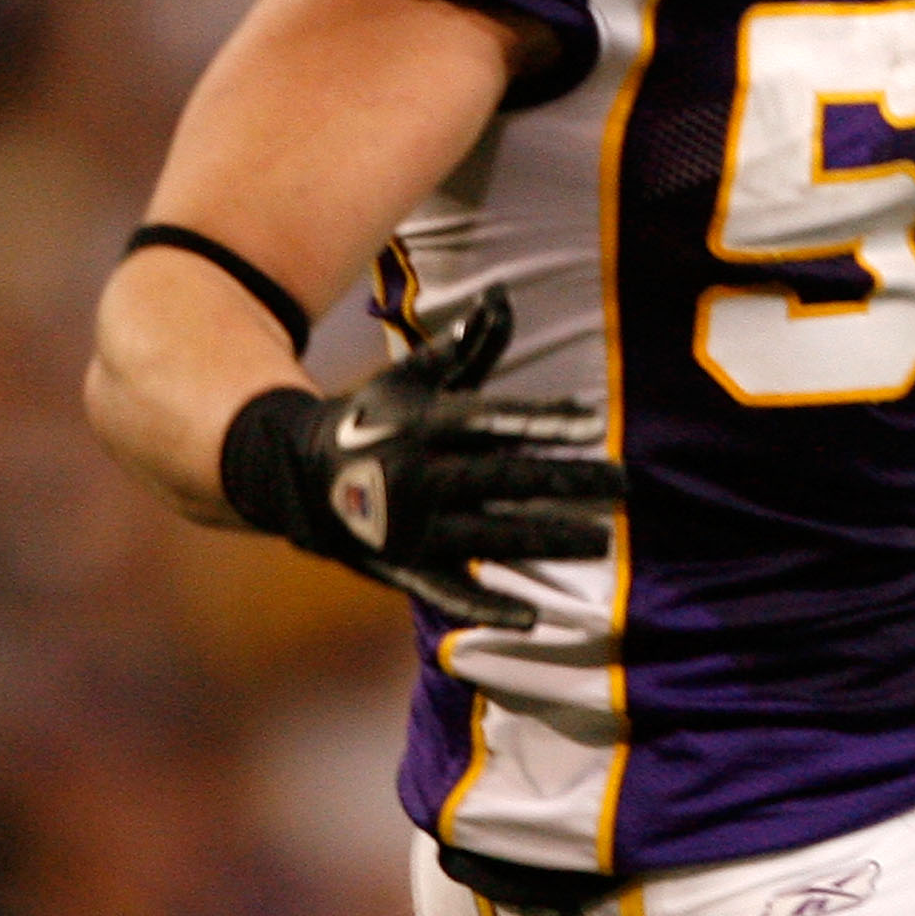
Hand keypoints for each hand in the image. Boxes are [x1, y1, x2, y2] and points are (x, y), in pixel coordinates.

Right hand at [219, 286, 619, 627]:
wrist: (289, 473)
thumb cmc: (371, 417)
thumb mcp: (412, 377)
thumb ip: (464, 345)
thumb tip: (501, 296)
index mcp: (425, 426)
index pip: (495, 421)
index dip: (544, 422)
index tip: (593, 424)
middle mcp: (421, 476)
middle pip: (507, 480)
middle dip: (568, 483)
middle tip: (625, 485)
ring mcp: (412, 527)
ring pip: (493, 535)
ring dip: (549, 539)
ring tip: (602, 539)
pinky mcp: (403, 567)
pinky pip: (450, 592)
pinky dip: (488, 607)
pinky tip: (531, 619)